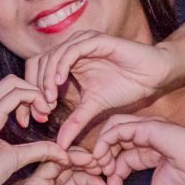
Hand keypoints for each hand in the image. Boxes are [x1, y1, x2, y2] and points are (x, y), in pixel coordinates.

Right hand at [0, 75, 63, 184]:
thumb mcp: (16, 157)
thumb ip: (37, 150)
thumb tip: (61, 153)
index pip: (8, 90)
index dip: (29, 98)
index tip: (41, 117)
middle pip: (12, 81)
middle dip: (34, 91)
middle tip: (46, 112)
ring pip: (13, 83)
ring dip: (35, 94)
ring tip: (45, 113)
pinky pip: (14, 95)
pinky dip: (32, 99)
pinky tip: (40, 116)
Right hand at [0, 161, 129, 184]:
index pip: (79, 180)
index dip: (94, 178)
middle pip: (72, 168)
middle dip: (89, 164)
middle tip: (106, 165)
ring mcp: (41, 184)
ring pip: (62, 161)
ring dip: (80, 158)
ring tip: (96, 160)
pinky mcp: (33, 182)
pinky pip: (50, 162)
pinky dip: (65, 157)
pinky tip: (81, 159)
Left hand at [23, 31, 177, 148]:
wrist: (152, 75)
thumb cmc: (126, 86)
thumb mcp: (94, 107)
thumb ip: (76, 122)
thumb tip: (61, 145)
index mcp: (68, 62)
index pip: (37, 72)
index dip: (31, 93)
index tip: (33, 117)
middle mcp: (72, 49)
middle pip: (38, 63)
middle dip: (35, 88)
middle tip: (41, 110)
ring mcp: (82, 42)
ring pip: (52, 56)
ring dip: (47, 79)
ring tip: (50, 100)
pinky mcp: (95, 40)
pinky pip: (71, 50)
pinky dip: (62, 65)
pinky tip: (60, 82)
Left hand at [86, 115, 184, 184]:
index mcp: (150, 152)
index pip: (122, 159)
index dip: (113, 174)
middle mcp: (146, 137)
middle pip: (114, 142)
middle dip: (102, 159)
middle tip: (99, 178)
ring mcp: (145, 129)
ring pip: (112, 129)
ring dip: (101, 148)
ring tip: (99, 167)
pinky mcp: (145, 126)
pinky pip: (117, 128)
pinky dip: (104, 141)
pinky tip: (100, 157)